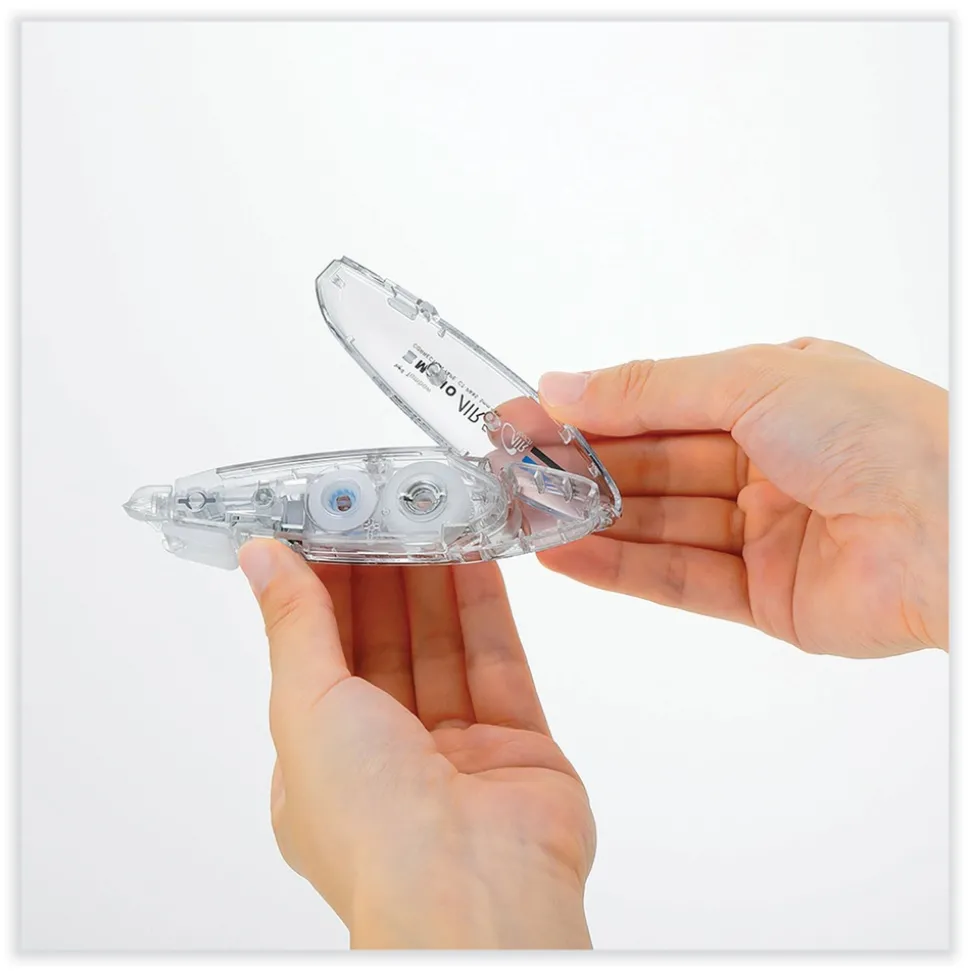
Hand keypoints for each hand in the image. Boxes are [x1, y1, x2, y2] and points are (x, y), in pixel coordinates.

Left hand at [239, 540, 593, 948]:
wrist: (474, 893)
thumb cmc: (371, 826)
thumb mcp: (305, 708)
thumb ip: (295, 625)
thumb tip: (262, 559)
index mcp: (324, 764)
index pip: (322, 656)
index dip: (325, 589)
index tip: (329, 529)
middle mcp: (389, 758)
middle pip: (386, 645)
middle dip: (383, 575)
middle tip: (385, 509)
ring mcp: (458, 752)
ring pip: (443, 646)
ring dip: (435, 580)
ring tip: (430, 515)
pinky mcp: (518, 744)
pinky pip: (498, 661)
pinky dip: (485, 606)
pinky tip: (476, 555)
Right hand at [537, 337, 947, 657]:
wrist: (957, 533)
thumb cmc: (879, 432)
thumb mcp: (750, 380)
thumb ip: (648, 389)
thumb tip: (563, 384)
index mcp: (773, 398)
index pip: (659, 405)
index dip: (590, 412)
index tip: (525, 417)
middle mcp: (767, 464)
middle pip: (652, 468)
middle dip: (580, 468)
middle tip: (510, 470)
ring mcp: (766, 533)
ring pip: (659, 526)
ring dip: (590, 521)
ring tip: (522, 517)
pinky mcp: (766, 598)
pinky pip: (681, 580)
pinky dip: (622, 569)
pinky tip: (565, 555)